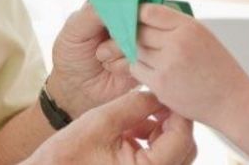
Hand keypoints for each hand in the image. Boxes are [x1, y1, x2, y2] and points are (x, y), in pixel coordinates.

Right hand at [24, 91, 196, 164]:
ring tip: (136, 117)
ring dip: (161, 133)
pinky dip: (150, 146)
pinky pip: (158, 164)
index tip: (165, 90)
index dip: (177, 110)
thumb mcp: (102, 121)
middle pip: (184, 148)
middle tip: (154, 100)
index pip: (182, 137)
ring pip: (173, 156)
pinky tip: (129, 133)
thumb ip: (135, 104)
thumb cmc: (65, 157)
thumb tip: (158, 91)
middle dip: (171, 122)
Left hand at [47, 2, 138, 116]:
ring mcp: (140, 38)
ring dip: (121, 46)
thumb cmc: (71, 54)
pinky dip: (126, 62)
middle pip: (145, 8)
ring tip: (101, 56)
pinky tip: (110, 68)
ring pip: (146, 33)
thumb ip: (94, 11)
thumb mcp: (74, 29)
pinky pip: (146, 56)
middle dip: (126, 22)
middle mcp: (130, 18)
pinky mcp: (146, 59)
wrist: (75, 90)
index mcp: (112, 3)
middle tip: (107, 35)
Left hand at [97, 4, 248, 127]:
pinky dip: (140, 67)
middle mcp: (177, 43)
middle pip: (139, 31)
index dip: (138, 13)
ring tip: (151, 55)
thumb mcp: (202, 35)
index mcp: (189, 27)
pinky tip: (152, 69)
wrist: (231, 100)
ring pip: (135, 50)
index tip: (135, 17)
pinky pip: (137, 69)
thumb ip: (175, 24)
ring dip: (138, 51)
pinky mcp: (160, 85)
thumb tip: (145, 13)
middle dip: (135, 33)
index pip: (149, 11)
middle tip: (135, 36)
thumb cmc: (218, 67)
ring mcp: (167, 65)